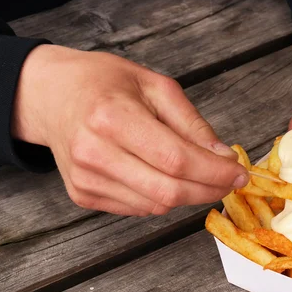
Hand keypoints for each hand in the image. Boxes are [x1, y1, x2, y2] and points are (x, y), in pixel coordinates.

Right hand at [12, 45, 247, 215]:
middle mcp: (93, 153)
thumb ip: (192, 123)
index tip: (239, 172)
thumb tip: (224, 157)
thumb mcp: (155, 86)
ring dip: (188, 195)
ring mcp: (85, 179)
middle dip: (208, 190)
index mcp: (111, 117)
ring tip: (198, 174)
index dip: (214, 172)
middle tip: (229, 181)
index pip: (176, 159)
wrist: (52, 95)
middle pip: (168, 191)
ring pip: (156, 205)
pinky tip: (164, 177)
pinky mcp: (83, 195)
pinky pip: (138, 208)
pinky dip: (162, 197)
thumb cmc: (105, 84)